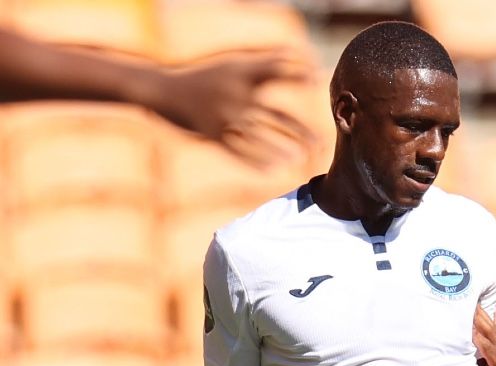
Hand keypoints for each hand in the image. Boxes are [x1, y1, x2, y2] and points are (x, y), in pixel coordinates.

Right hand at [146, 50, 312, 166]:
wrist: (163, 90)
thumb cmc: (207, 77)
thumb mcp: (233, 65)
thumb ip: (266, 63)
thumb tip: (298, 54)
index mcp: (242, 76)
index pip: (276, 71)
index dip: (297, 74)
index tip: (315, 78)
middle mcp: (236, 96)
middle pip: (278, 118)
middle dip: (302, 134)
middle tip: (321, 145)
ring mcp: (225, 118)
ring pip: (261, 140)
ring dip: (282, 151)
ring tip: (299, 158)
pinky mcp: (213, 136)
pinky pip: (239, 153)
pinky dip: (257, 163)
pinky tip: (274, 170)